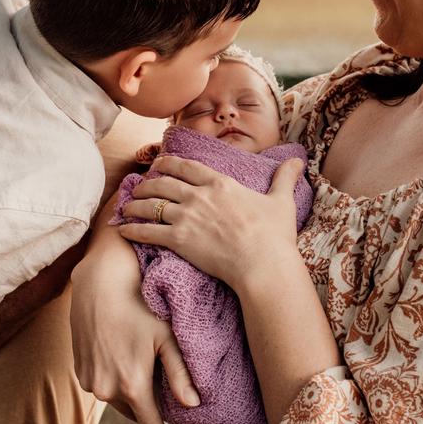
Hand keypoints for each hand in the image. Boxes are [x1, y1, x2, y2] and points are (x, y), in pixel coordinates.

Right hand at [70, 210, 198, 423]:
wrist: (98, 282)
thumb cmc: (140, 305)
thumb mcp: (166, 336)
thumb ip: (180, 373)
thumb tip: (193, 405)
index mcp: (133, 384)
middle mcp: (107, 389)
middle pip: (137, 410)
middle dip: (149, 401)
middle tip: (157, 371)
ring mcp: (89, 381)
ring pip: (119, 397)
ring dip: (130, 386)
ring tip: (136, 352)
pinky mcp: (79, 371)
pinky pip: (102, 384)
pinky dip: (114, 375)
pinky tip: (119, 348)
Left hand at [118, 155, 303, 292]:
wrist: (263, 264)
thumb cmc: (274, 235)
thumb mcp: (281, 201)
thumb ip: (285, 178)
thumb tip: (299, 160)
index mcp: (220, 183)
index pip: (187, 166)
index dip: (169, 163)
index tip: (159, 163)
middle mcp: (199, 195)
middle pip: (163, 182)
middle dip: (147, 182)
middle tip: (138, 185)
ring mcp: (187, 217)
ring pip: (151, 204)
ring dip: (135, 204)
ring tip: (126, 206)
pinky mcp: (179, 240)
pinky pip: (148, 231)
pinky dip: (133, 229)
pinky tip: (123, 230)